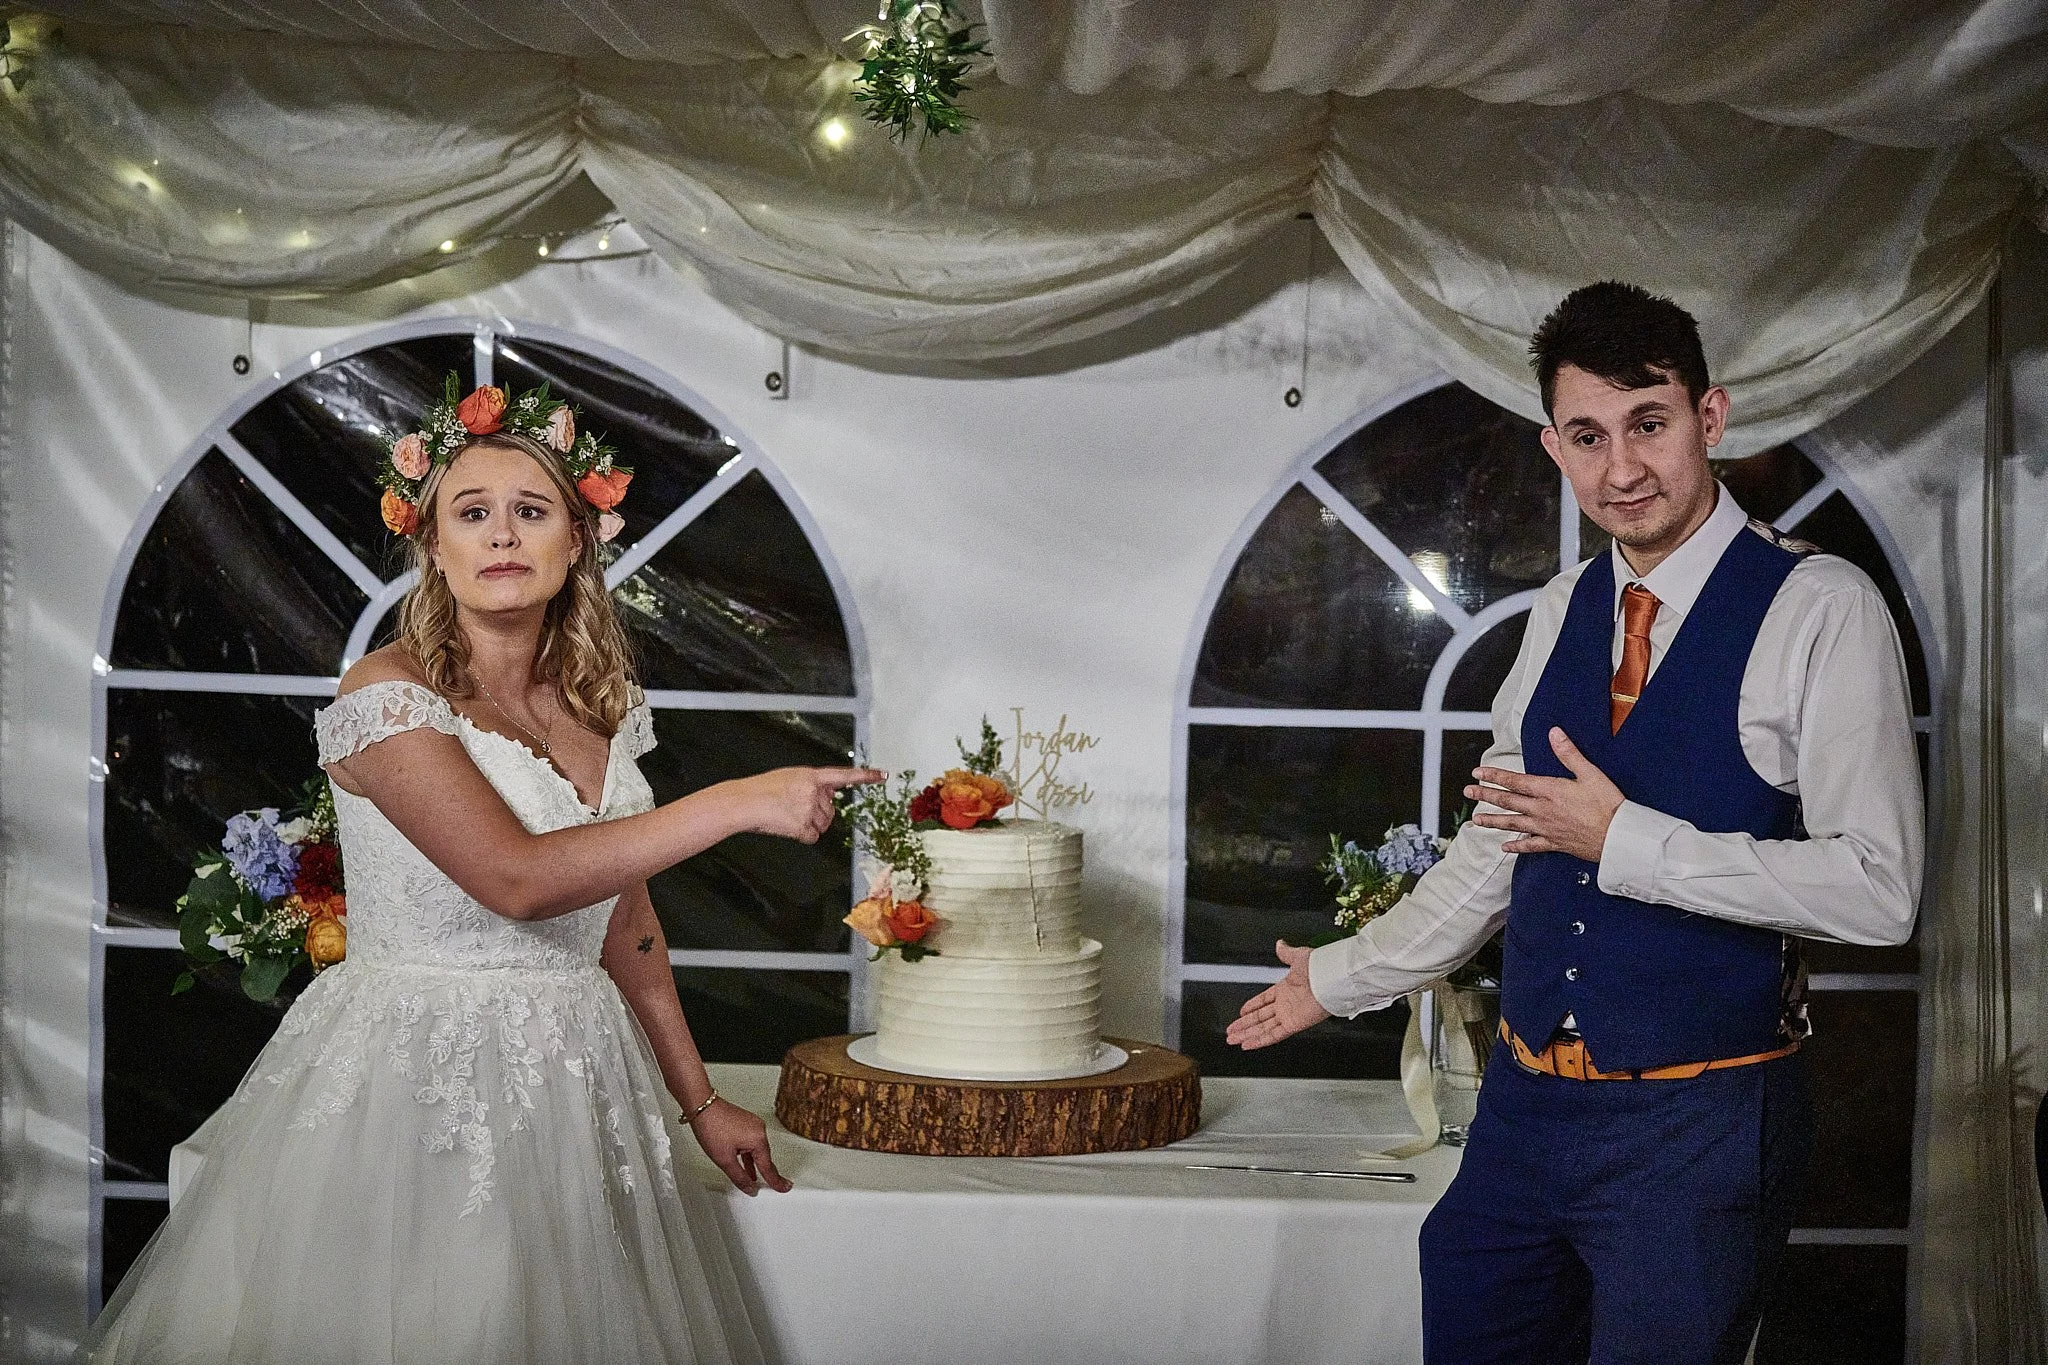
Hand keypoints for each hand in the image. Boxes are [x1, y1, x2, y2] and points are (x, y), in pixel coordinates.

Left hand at [689, 1099, 791, 1195]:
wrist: (701, 1106)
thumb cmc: (712, 1126)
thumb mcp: (724, 1160)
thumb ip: (739, 1177)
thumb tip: (750, 1188)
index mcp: (758, 1139)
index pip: (768, 1167)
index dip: (775, 1181)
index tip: (784, 1187)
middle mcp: (759, 1130)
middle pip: (765, 1157)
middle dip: (767, 1172)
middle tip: (776, 1185)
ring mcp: (753, 1124)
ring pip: (757, 1150)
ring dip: (754, 1163)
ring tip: (755, 1177)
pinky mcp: (746, 1122)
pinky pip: (751, 1142)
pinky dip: (748, 1154)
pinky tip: (744, 1161)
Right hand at [730, 766, 883, 843]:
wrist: (744, 802)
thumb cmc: (763, 789)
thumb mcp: (790, 777)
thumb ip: (813, 784)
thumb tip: (832, 793)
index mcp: (811, 775)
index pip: (844, 775)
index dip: (865, 776)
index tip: (882, 776)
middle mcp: (814, 791)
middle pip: (831, 811)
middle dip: (818, 813)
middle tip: (794, 809)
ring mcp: (809, 809)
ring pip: (822, 825)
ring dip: (809, 824)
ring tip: (787, 815)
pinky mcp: (802, 826)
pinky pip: (812, 837)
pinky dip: (802, 836)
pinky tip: (787, 826)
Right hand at [1225, 941, 1330, 1049]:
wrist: (1331, 978)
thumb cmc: (1320, 967)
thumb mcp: (1298, 956)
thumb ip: (1286, 953)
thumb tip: (1280, 944)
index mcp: (1286, 988)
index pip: (1264, 1000)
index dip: (1251, 1006)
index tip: (1241, 1012)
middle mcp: (1286, 1004)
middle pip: (1260, 1017)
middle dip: (1244, 1024)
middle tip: (1231, 1031)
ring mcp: (1288, 1015)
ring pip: (1263, 1028)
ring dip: (1247, 1034)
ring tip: (1233, 1039)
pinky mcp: (1293, 1025)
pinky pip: (1273, 1035)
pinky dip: (1259, 1040)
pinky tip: (1247, 1044)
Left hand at [1465, 726, 1623, 862]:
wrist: (1619, 836)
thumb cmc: (1608, 804)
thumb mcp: (1590, 773)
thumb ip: (1569, 753)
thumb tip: (1554, 733)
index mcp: (1549, 790)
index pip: (1515, 781)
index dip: (1494, 775)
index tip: (1477, 773)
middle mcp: (1542, 810)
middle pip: (1508, 801)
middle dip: (1486, 796)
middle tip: (1468, 793)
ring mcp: (1546, 828)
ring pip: (1513, 824)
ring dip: (1493, 821)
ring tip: (1477, 820)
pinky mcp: (1555, 843)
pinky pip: (1530, 846)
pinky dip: (1516, 847)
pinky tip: (1504, 848)